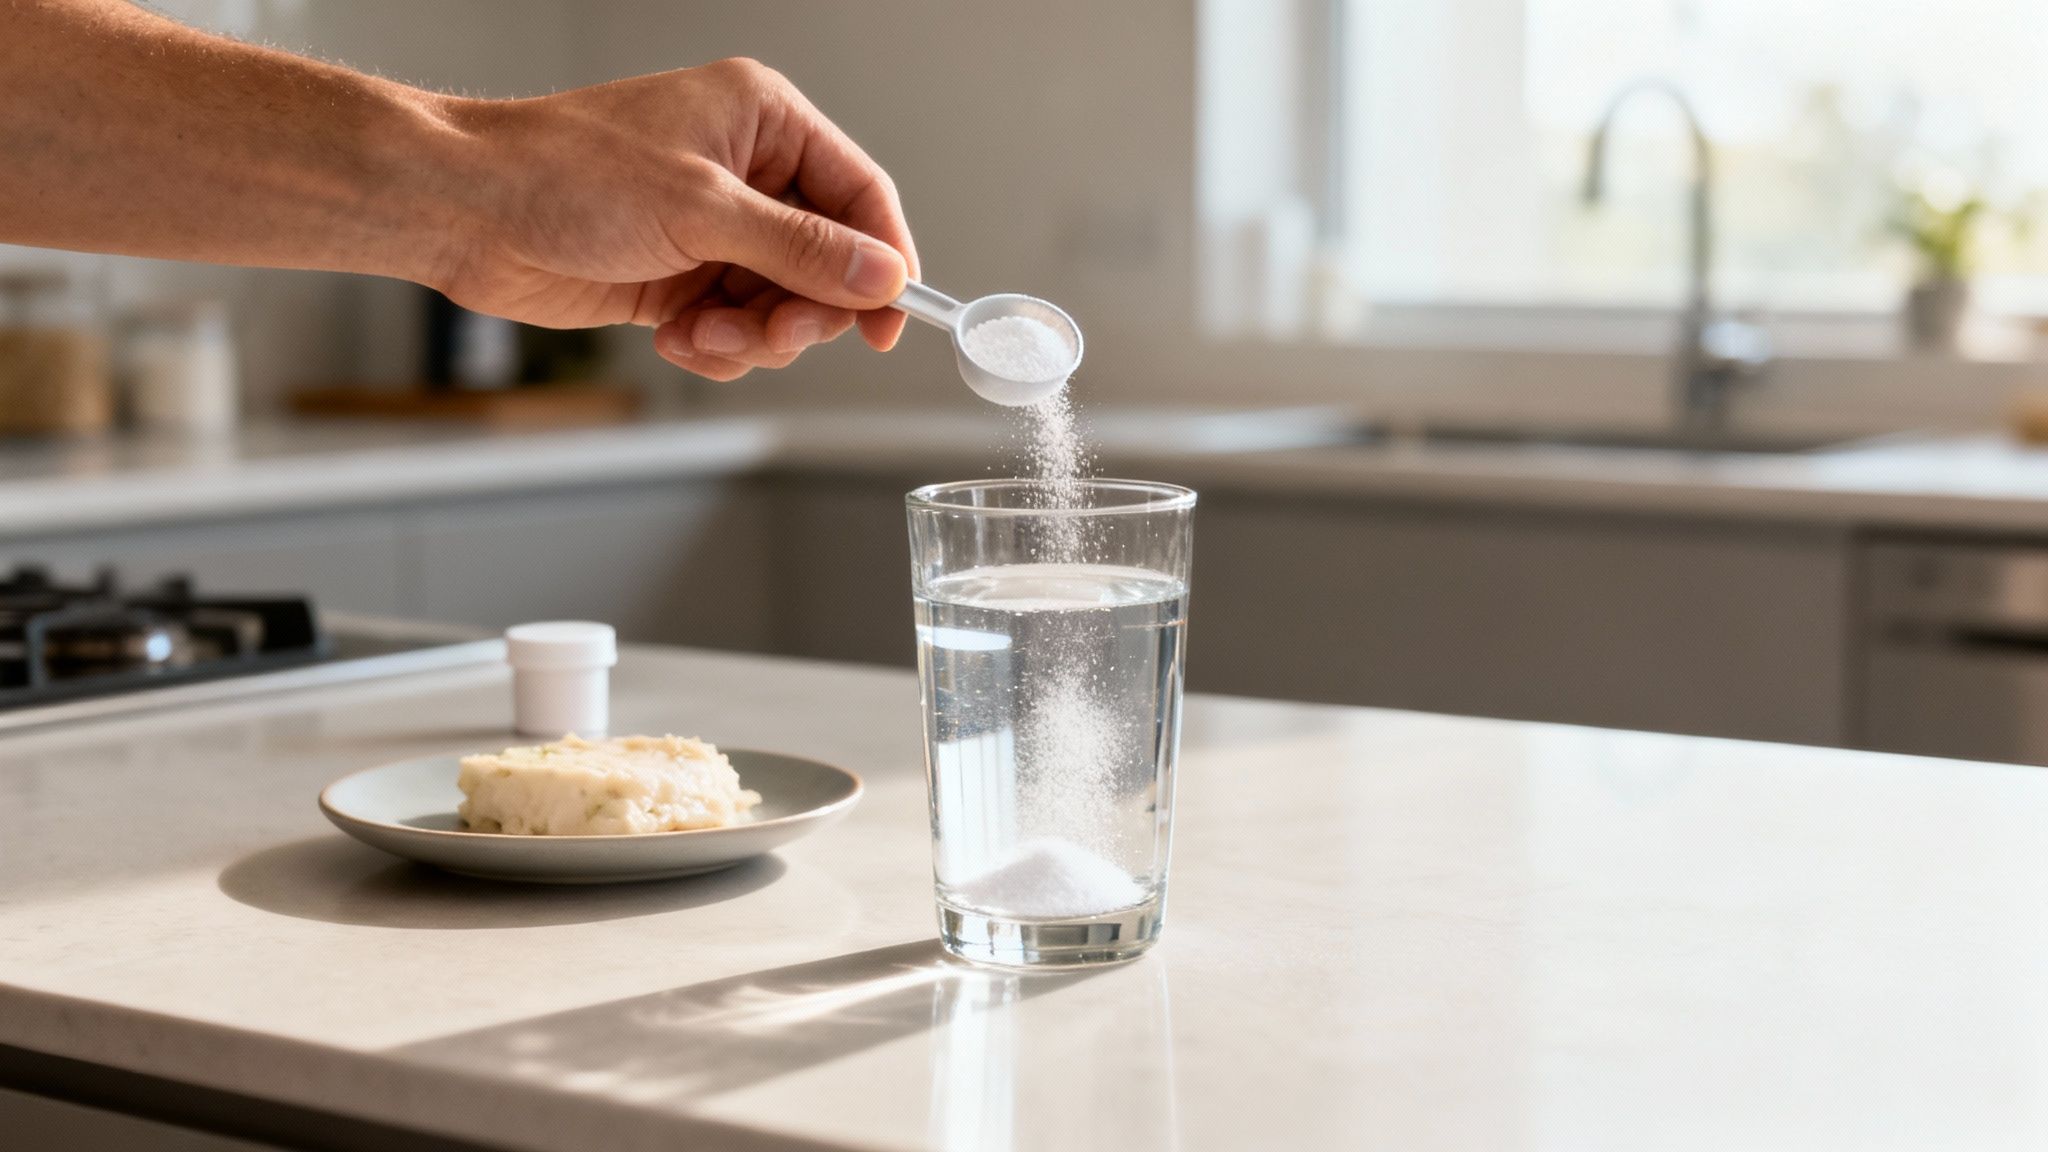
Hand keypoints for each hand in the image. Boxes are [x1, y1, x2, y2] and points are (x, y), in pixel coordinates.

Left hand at [435, 58, 917, 380]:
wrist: (466, 211)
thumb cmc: (563, 174)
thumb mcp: (701, 211)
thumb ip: (803, 249)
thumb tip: (883, 277)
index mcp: (763, 120)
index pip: (860, 195)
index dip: (883, 263)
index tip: (888, 324)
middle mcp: (747, 172)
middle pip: (828, 264)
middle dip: (799, 312)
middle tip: (767, 335)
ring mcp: (714, 227)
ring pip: (782, 306)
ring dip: (749, 338)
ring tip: (697, 334)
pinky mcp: (682, 276)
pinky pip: (735, 329)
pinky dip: (713, 347)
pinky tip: (672, 335)